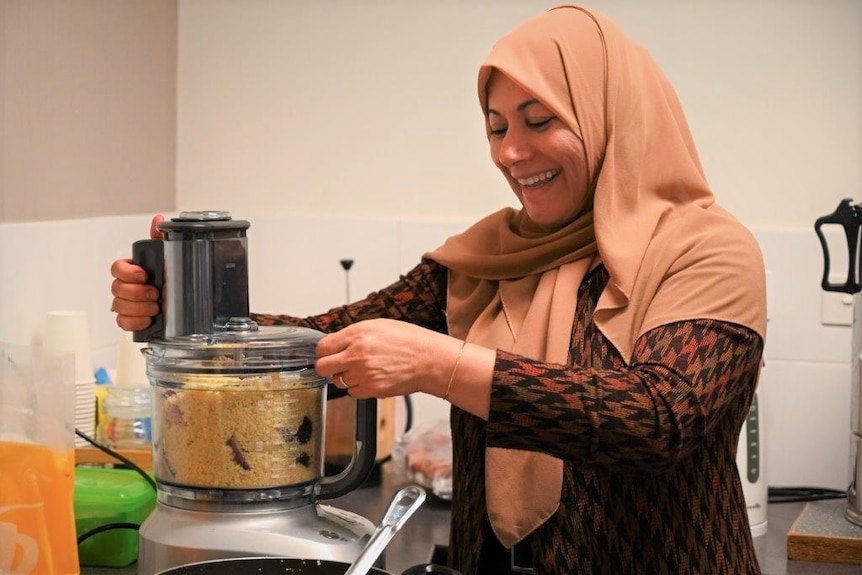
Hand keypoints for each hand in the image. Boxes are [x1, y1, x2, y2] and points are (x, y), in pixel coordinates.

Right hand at [110, 214, 164, 331]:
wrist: (183, 304)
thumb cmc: (170, 279)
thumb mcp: (168, 258)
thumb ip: (160, 240)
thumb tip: (159, 220)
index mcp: (131, 270)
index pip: (117, 268)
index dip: (127, 273)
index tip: (144, 275)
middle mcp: (125, 287)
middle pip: (116, 289)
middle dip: (136, 293)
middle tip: (155, 294)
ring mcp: (126, 304)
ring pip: (118, 307)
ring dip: (138, 308)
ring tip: (156, 308)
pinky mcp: (130, 320)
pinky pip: (122, 323)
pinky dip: (135, 322)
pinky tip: (149, 319)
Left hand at [315, 318, 456, 399]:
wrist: (429, 360)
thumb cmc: (408, 340)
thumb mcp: (378, 326)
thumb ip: (353, 334)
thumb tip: (334, 343)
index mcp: (357, 334)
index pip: (322, 347)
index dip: (325, 350)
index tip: (329, 352)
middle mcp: (357, 355)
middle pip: (323, 367)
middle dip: (328, 366)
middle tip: (337, 364)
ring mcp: (363, 374)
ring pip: (337, 381)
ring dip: (346, 377)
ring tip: (363, 369)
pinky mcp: (371, 390)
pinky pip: (352, 392)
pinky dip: (358, 387)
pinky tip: (371, 378)